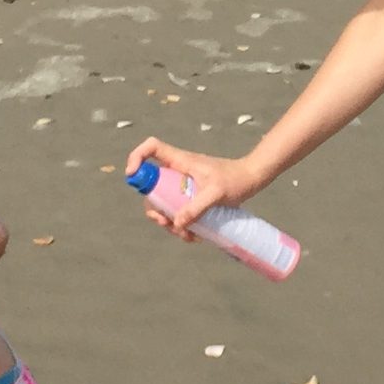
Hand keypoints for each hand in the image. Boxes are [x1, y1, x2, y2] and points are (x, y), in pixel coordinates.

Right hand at [124, 138, 258, 237]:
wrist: (251, 179)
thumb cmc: (235, 179)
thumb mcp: (216, 194)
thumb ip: (197, 207)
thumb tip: (177, 223)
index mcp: (180, 161)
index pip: (151, 148)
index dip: (136, 157)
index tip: (132, 175)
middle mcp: (177, 171)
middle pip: (150, 185)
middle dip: (153, 207)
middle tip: (164, 222)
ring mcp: (182, 185)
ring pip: (162, 202)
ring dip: (168, 221)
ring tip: (185, 234)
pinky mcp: (190, 196)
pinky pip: (176, 210)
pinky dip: (181, 224)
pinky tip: (193, 235)